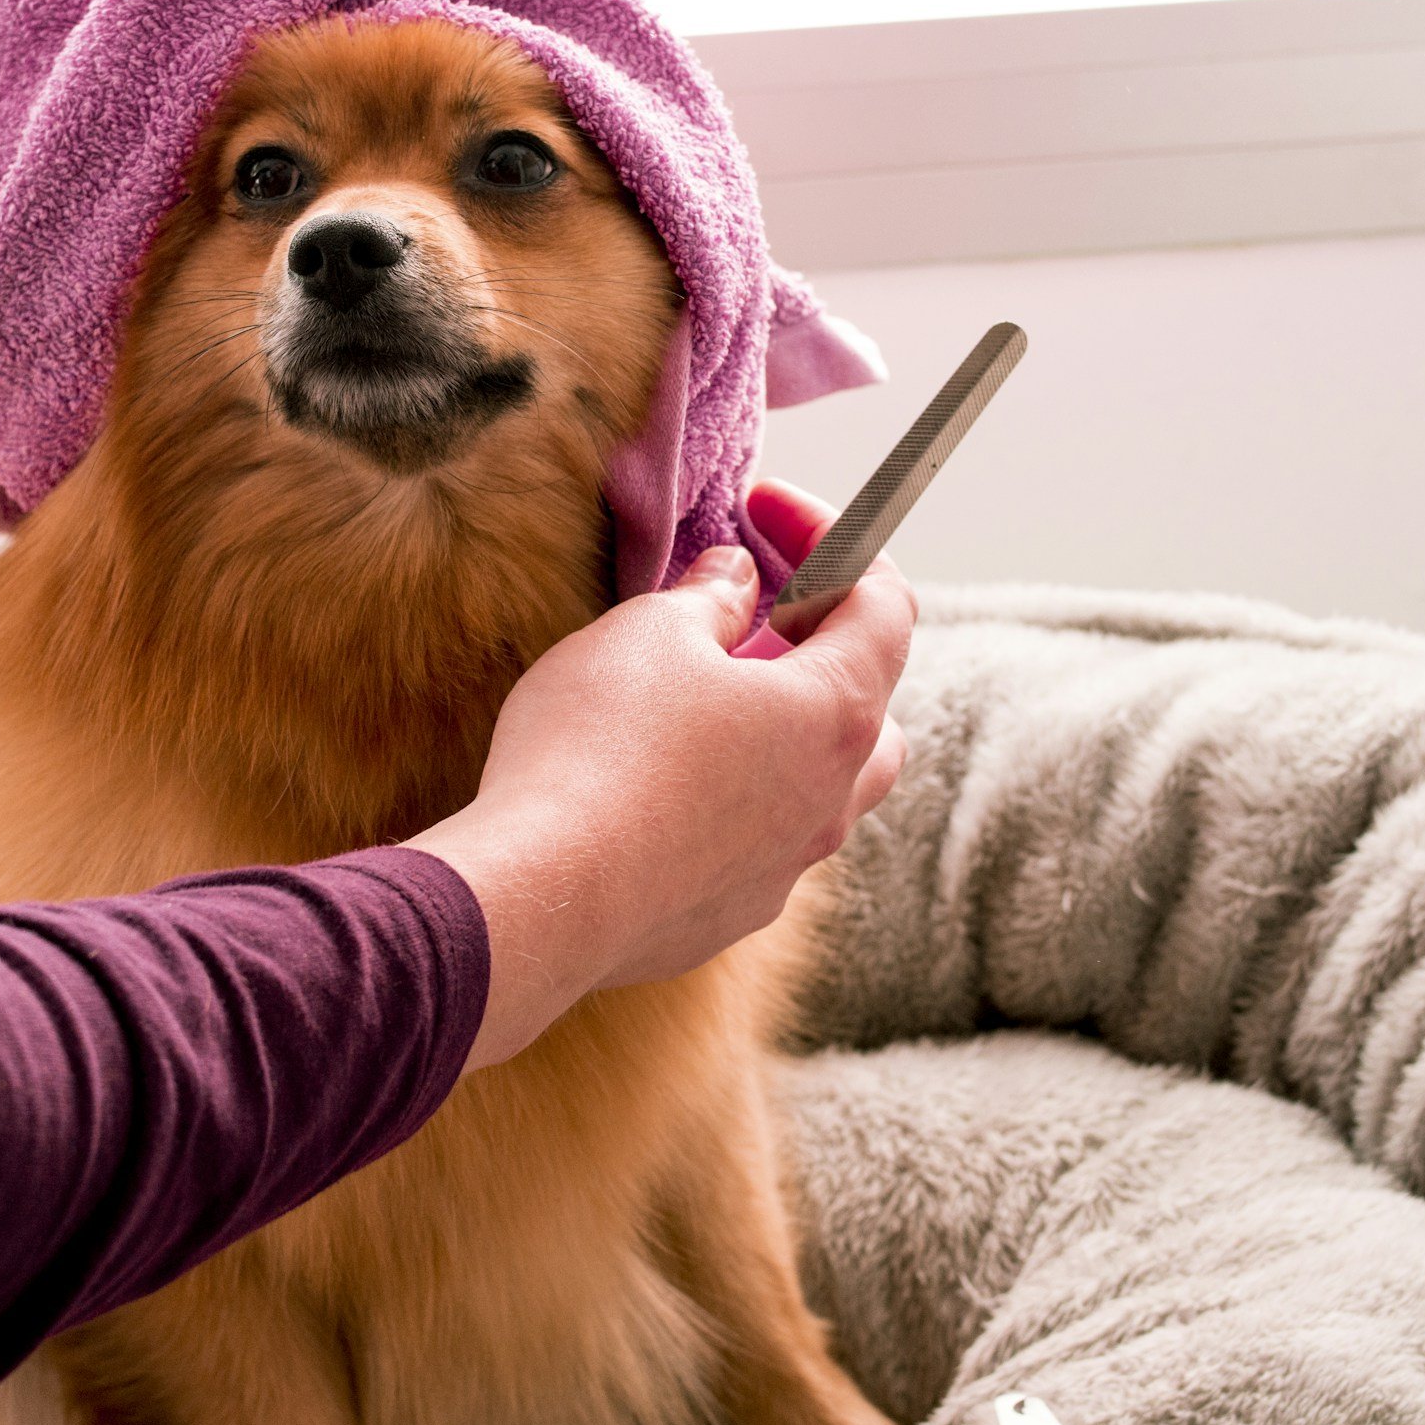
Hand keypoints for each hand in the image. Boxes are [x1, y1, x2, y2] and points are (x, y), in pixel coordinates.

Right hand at [412, 479, 914, 1070]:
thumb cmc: (599, 749)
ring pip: (819, 784)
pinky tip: (660, 784)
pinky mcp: (733, 914)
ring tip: (704, 702)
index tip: (765, 510)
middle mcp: (833, 798)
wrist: (541, 895)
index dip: (831, 539)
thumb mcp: (651, 632)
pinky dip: (733, 799)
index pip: (882, 604)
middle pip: (869, 703)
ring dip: (780, 731)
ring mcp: (788, 867)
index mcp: (835, 712)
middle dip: (820, 646)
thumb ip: (710, 598)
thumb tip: (737, 580)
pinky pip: (759, 841)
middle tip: (750, 615)